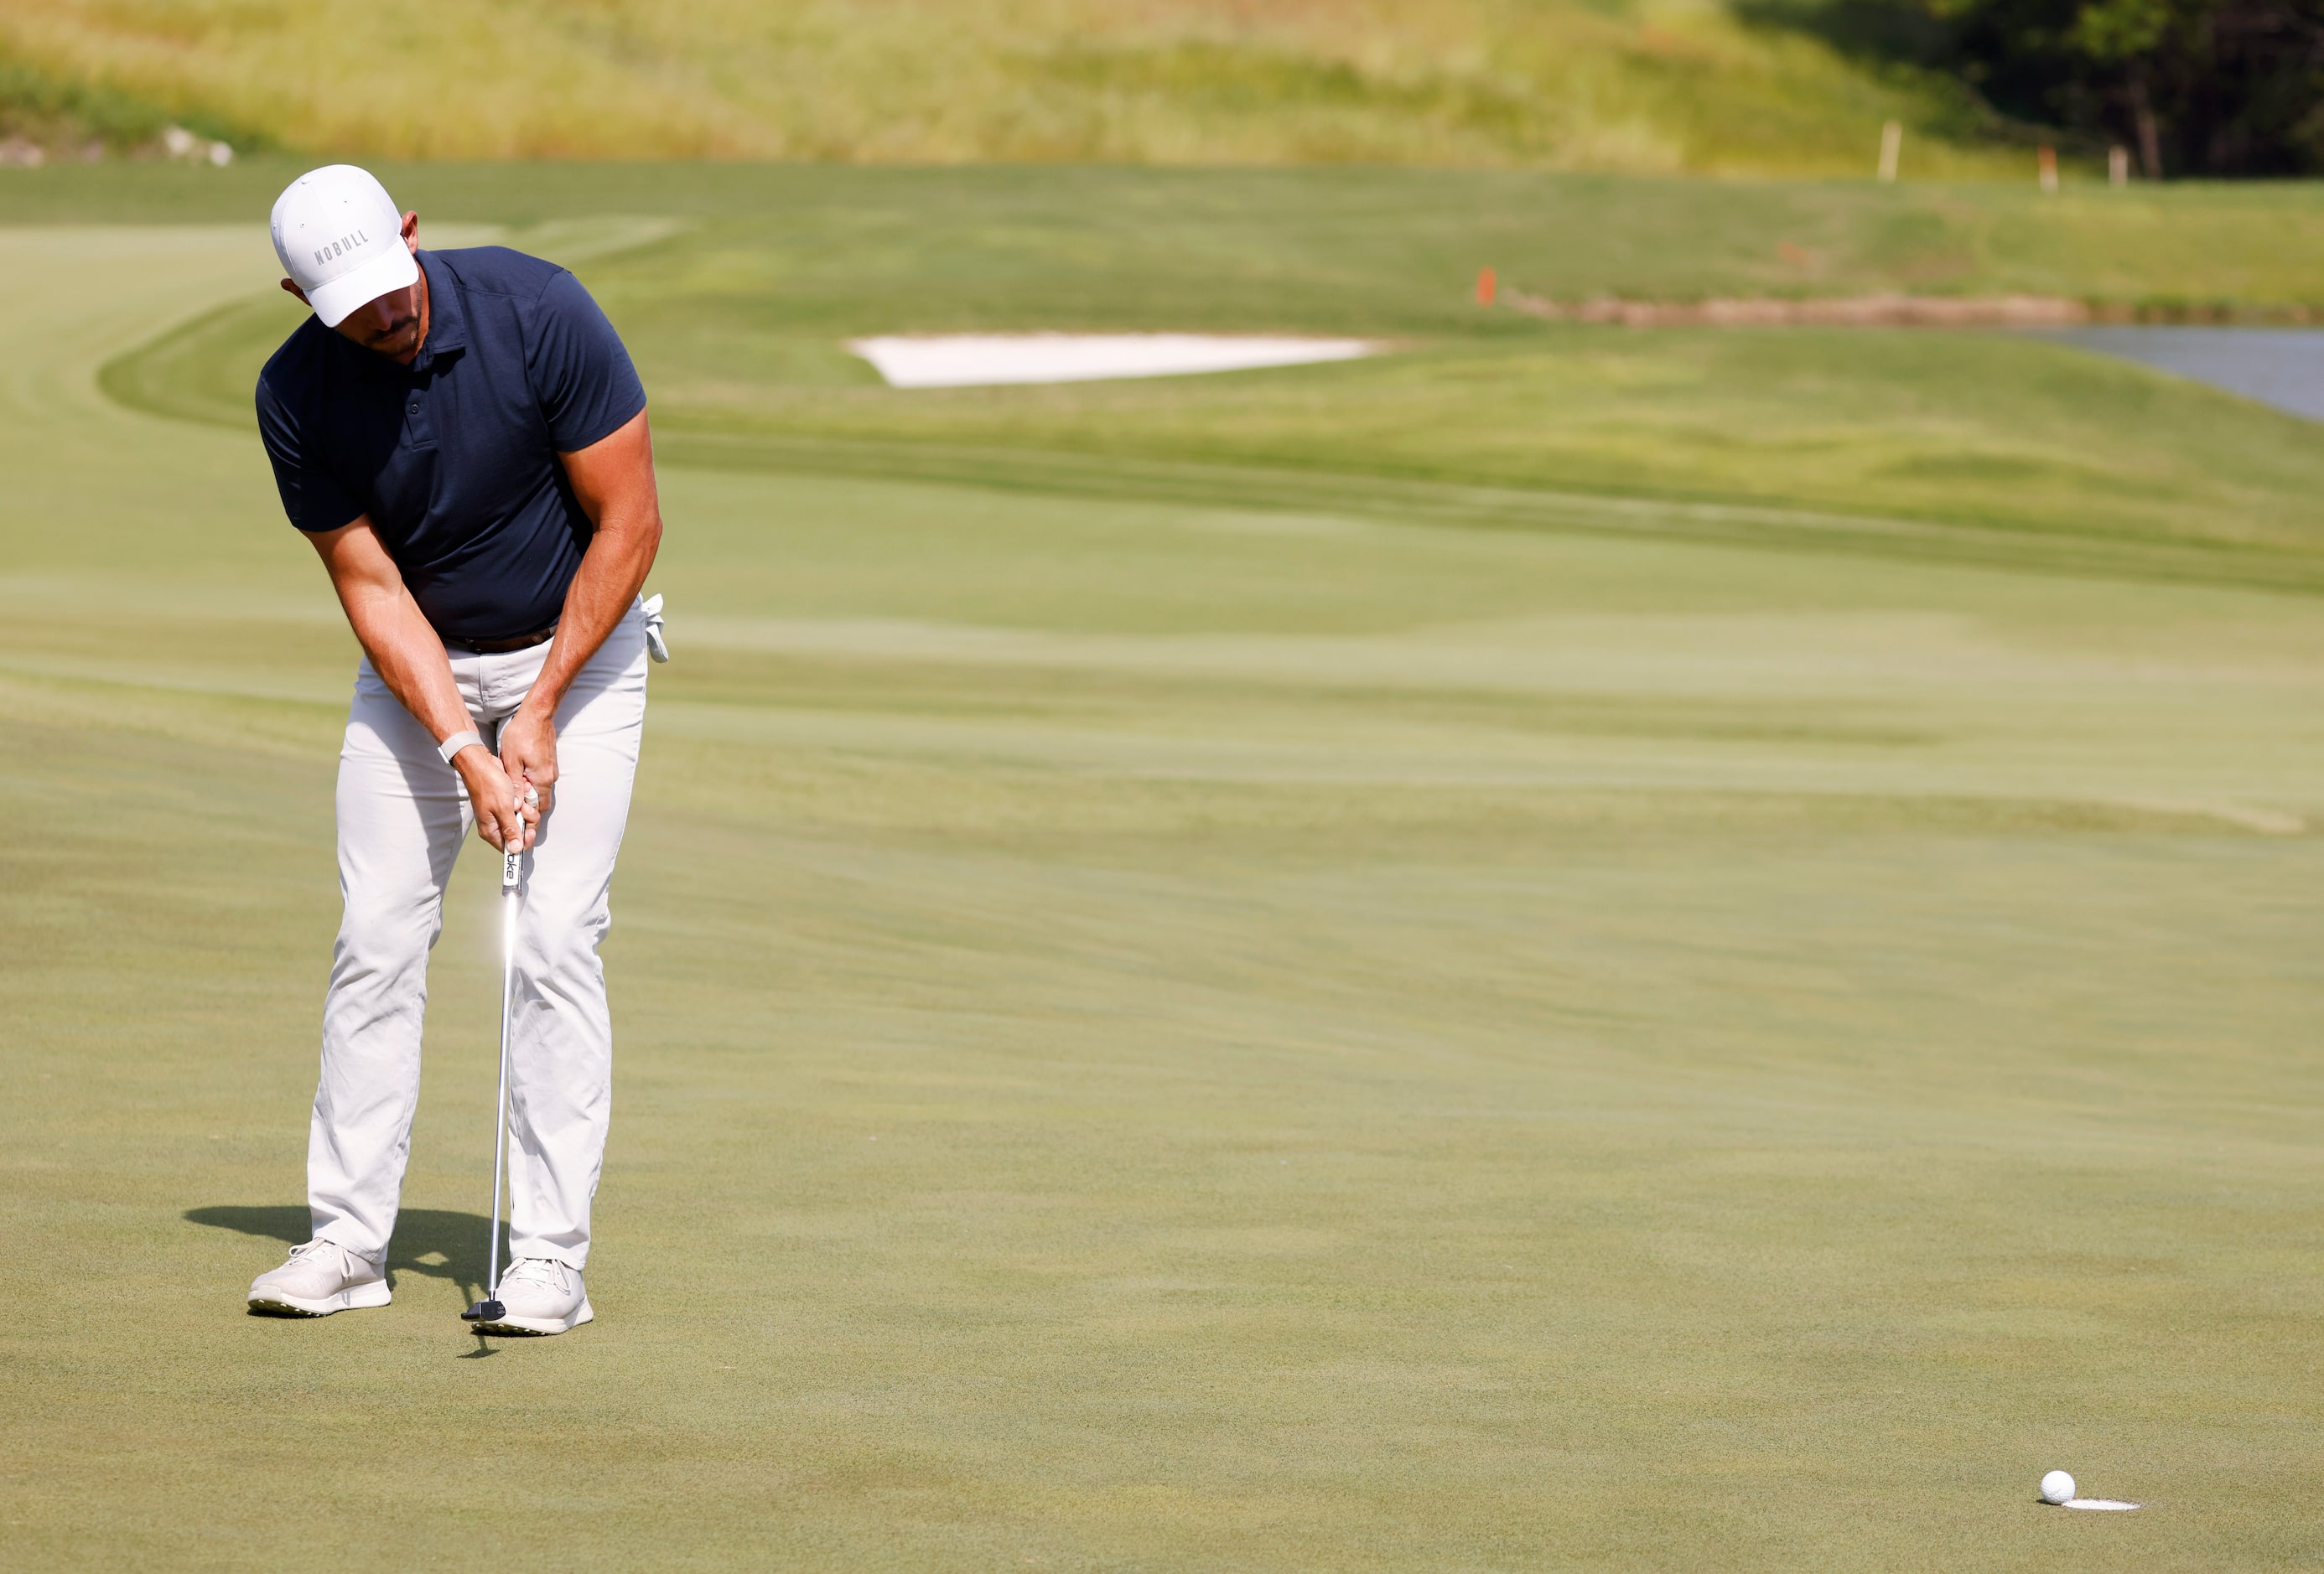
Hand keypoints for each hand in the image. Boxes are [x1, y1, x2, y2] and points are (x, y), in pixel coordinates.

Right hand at [453, 746, 529, 851]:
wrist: (482, 764)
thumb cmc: (488, 783)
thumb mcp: (503, 808)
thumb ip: (511, 829)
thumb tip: (515, 850)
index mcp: (491, 830)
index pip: (511, 848)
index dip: (524, 841)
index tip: (530, 830)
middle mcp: (495, 825)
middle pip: (520, 833)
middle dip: (528, 821)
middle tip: (525, 808)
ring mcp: (501, 814)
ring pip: (523, 820)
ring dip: (527, 808)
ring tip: (523, 797)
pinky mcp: (506, 805)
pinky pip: (521, 808)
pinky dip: (524, 801)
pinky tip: (522, 792)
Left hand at [496, 704, 558, 844]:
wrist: (538, 714)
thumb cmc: (522, 735)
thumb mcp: (511, 761)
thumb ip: (513, 785)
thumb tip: (513, 805)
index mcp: (541, 780)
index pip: (538, 809)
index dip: (528, 821)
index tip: (519, 826)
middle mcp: (549, 778)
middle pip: (540, 803)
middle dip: (528, 811)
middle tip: (514, 814)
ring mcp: (550, 771)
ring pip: (540, 792)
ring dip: (528, 798)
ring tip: (512, 796)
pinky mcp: (548, 764)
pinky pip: (540, 782)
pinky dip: (530, 787)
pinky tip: (518, 781)